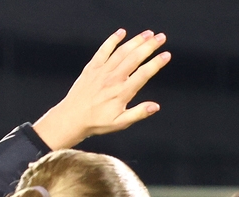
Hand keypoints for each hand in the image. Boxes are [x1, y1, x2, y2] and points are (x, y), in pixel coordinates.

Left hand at [33, 29, 170, 149]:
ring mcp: (102, 71)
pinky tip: (121, 32)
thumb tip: (155, 106)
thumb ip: (139, 113)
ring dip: (135, 41)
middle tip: (161, 37)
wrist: (72, 117)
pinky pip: (103, 50)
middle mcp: (113, 79)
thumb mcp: (121, 123)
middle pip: (134, 58)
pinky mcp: (92, 67)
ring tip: (148, 33)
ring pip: (121, 51)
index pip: (143, 74)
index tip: (166, 55)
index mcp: (122, 92)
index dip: (156, 63)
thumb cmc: (97, 122)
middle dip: (149, 46)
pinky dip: (112, 40)